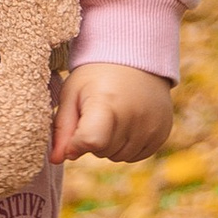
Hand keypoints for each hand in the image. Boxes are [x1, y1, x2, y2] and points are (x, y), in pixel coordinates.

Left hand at [52, 62, 175, 165]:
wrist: (135, 58)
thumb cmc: (95, 76)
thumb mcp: (72, 93)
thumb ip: (62, 128)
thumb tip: (55, 159)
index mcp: (107, 102)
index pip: (92, 141)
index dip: (77, 142)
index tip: (74, 130)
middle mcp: (134, 116)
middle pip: (103, 151)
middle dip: (93, 140)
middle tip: (96, 113)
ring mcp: (152, 126)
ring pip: (119, 156)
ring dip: (110, 144)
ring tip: (112, 116)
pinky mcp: (162, 133)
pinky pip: (137, 156)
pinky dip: (127, 145)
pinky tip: (126, 123)